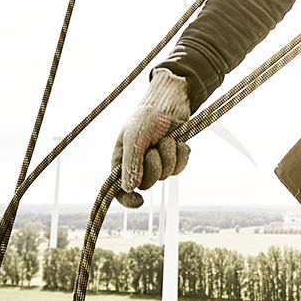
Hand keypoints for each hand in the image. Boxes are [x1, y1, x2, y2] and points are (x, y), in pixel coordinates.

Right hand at [111, 68, 190, 205]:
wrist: (172, 100)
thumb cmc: (148, 114)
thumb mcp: (135, 136)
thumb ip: (131, 162)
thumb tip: (129, 189)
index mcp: (121, 159)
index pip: (119, 188)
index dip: (127, 199)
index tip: (140, 201)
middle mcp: (138, 163)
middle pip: (147, 183)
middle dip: (155, 166)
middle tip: (155, 148)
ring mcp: (157, 160)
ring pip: (166, 175)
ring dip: (169, 156)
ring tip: (166, 138)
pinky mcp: (173, 156)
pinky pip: (180, 167)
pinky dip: (181, 154)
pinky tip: (179, 142)